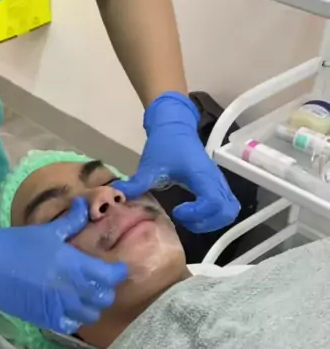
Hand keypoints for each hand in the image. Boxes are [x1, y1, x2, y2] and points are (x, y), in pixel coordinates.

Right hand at [0, 198, 127, 333]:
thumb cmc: (16, 243)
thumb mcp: (47, 230)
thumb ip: (72, 221)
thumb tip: (86, 205)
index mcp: (74, 264)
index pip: (111, 276)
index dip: (118, 272)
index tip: (116, 267)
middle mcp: (71, 289)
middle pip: (105, 298)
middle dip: (106, 289)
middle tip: (99, 280)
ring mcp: (59, 307)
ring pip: (91, 314)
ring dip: (91, 305)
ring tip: (85, 295)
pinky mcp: (45, 318)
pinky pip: (71, 325)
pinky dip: (74, 318)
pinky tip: (69, 307)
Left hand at [117, 92, 239, 232]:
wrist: (175, 126)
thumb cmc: (165, 144)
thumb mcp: (150, 165)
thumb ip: (137, 183)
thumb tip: (118, 197)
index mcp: (201, 175)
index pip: (213, 203)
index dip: (197, 214)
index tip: (177, 211)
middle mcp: (215, 180)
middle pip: (225, 212)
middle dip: (206, 223)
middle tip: (185, 219)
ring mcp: (219, 182)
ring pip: (229, 210)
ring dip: (211, 221)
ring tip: (190, 218)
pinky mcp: (218, 184)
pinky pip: (226, 205)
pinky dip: (214, 215)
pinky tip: (194, 213)